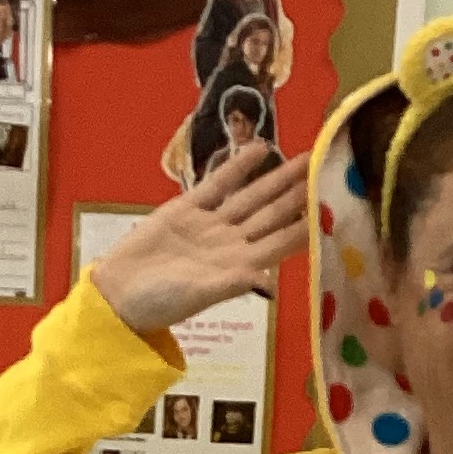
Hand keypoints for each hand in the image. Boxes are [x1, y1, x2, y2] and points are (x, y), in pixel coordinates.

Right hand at [89, 142, 308, 334]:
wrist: (119, 295)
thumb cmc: (159, 303)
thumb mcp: (198, 295)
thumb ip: (231, 283)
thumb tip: (266, 279)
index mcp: (240, 266)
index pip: (282, 241)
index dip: (308, 224)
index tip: (333, 206)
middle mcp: (231, 243)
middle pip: (273, 213)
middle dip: (299, 193)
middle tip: (325, 169)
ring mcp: (210, 225)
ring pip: (251, 197)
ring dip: (276, 178)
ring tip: (303, 158)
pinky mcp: (186, 210)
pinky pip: (218, 185)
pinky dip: (237, 168)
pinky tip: (258, 150)